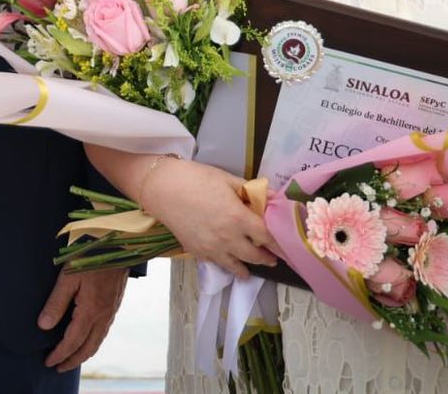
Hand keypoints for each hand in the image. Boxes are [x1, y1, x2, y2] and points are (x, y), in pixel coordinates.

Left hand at [38, 267, 126, 370]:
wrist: (118, 244)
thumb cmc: (90, 257)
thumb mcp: (67, 277)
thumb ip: (56, 303)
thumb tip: (43, 326)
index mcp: (91, 310)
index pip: (73, 341)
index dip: (60, 354)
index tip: (49, 361)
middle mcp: (103, 315)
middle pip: (88, 348)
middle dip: (72, 360)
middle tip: (57, 367)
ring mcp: (111, 311)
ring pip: (97, 342)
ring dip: (83, 354)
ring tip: (70, 359)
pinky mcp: (114, 305)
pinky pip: (103, 332)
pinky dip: (93, 343)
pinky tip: (86, 340)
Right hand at [141, 159, 276, 278]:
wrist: (161, 188)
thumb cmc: (195, 178)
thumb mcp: (226, 179)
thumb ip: (250, 190)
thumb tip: (272, 197)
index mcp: (238, 218)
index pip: (267, 236)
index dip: (279, 242)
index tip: (286, 244)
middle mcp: (228, 239)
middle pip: (255, 256)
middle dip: (267, 258)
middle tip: (274, 258)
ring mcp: (212, 249)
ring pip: (237, 267)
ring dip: (248, 268)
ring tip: (252, 269)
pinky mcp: (197, 252)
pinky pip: (217, 264)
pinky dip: (226, 265)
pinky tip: (228, 262)